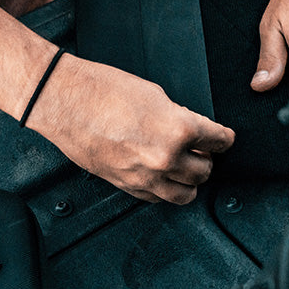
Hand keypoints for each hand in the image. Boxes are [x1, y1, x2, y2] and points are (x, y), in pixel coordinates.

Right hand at [28, 54, 234, 203]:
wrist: (65, 101)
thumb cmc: (103, 90)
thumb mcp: (155, 94)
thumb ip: (178, 116)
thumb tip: (190, 129)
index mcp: (179, 130)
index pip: (218, 141)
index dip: (224, 137)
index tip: (224, 137)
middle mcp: (166, 159)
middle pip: (205, 171)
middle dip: (207, 158)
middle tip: (203, 148)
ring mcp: (145, 177)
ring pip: (186, 194)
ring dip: (190, 180)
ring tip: (186, 166)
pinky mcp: (126, 186)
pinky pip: (158, 198)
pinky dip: (166, 189)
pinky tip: (163, 175)